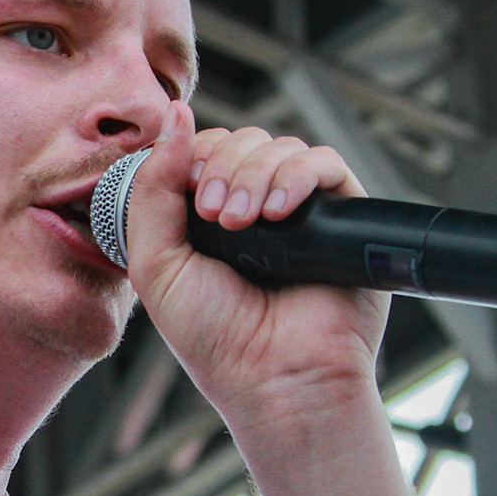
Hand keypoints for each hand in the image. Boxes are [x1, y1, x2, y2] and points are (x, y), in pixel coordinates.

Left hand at [121, 103, 389, 437]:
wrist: (275, 380)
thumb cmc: (215, 337)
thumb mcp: (157, 262)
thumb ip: (153, 188)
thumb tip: (175, 115)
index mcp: (209, 216)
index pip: (203, 150)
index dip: (193, 158)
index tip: (191, 201)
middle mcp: (257, 207)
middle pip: (241, 141)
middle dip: (223, 168)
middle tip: (217, 218)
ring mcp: (301, 210)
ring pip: (279, 147)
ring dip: (255, 174)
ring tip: (244, 222)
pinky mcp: (343, 217)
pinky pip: (325, 163)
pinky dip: (298, 175)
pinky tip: (280, 212)